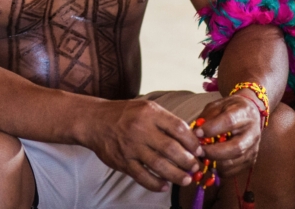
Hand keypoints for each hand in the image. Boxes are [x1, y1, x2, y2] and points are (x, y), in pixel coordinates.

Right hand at [79, 98, 202, 191]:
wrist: (95, 120)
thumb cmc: (125, 114)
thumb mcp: (146, 108)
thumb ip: (166, 120)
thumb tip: (190, 137)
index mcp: (150, 113)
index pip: (178, 127)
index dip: (192, 141)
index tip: (199, 150)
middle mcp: (141, 129)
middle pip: (171, 149)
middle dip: (187, 161)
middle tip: (195, 167)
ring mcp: (131, 146)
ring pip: (159, 165)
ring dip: (176, 175)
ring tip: (186, 179)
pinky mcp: (123, 161)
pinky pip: (142, 176)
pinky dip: (156, 184)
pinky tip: (164, 186)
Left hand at [195, 94, 261, 177]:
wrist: (250, 115)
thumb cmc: (230, 109)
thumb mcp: (217, 105)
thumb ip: (207, 118)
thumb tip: (195, 133)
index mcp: (244, 113)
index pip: (229, 122)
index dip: (211, 129)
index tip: (197, 133)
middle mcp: (252, 133)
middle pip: (235, 148)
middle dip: (213, 152)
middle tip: (198, 151)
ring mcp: (253, 149)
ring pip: (234, 162)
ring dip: (214, 162)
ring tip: (202, 157)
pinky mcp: (250, 161)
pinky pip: (233, 171)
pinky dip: (219, 170)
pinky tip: (210, 162)